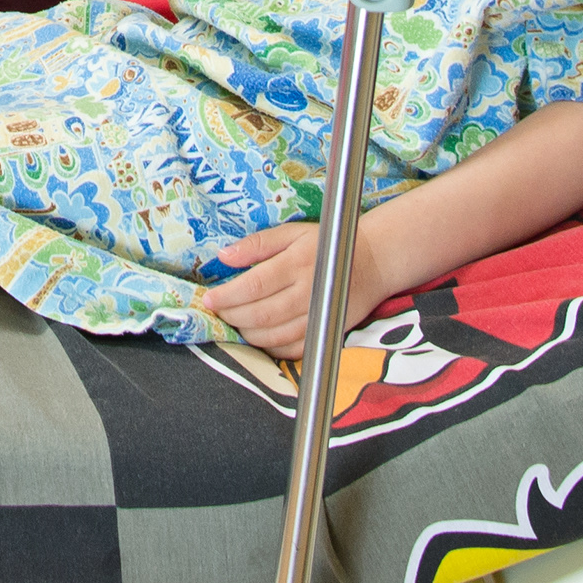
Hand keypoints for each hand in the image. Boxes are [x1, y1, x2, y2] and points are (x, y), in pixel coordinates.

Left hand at [206, 218, 397, 359]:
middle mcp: (308, 292)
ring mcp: (318, 316)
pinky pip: (293, 349)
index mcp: (297, 263)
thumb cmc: (326, 244)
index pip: (254, 286)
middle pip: (261, 314)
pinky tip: (259, 338)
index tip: (209, 299)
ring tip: (234, 324)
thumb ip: (257, 244)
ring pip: (274, 336)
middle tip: (218, 312)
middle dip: (232, 316)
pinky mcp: (327, 332)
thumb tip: (224, 257)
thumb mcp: (291, 233)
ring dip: (247, 334)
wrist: (373, 262)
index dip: (227, 296)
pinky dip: (271, 348)